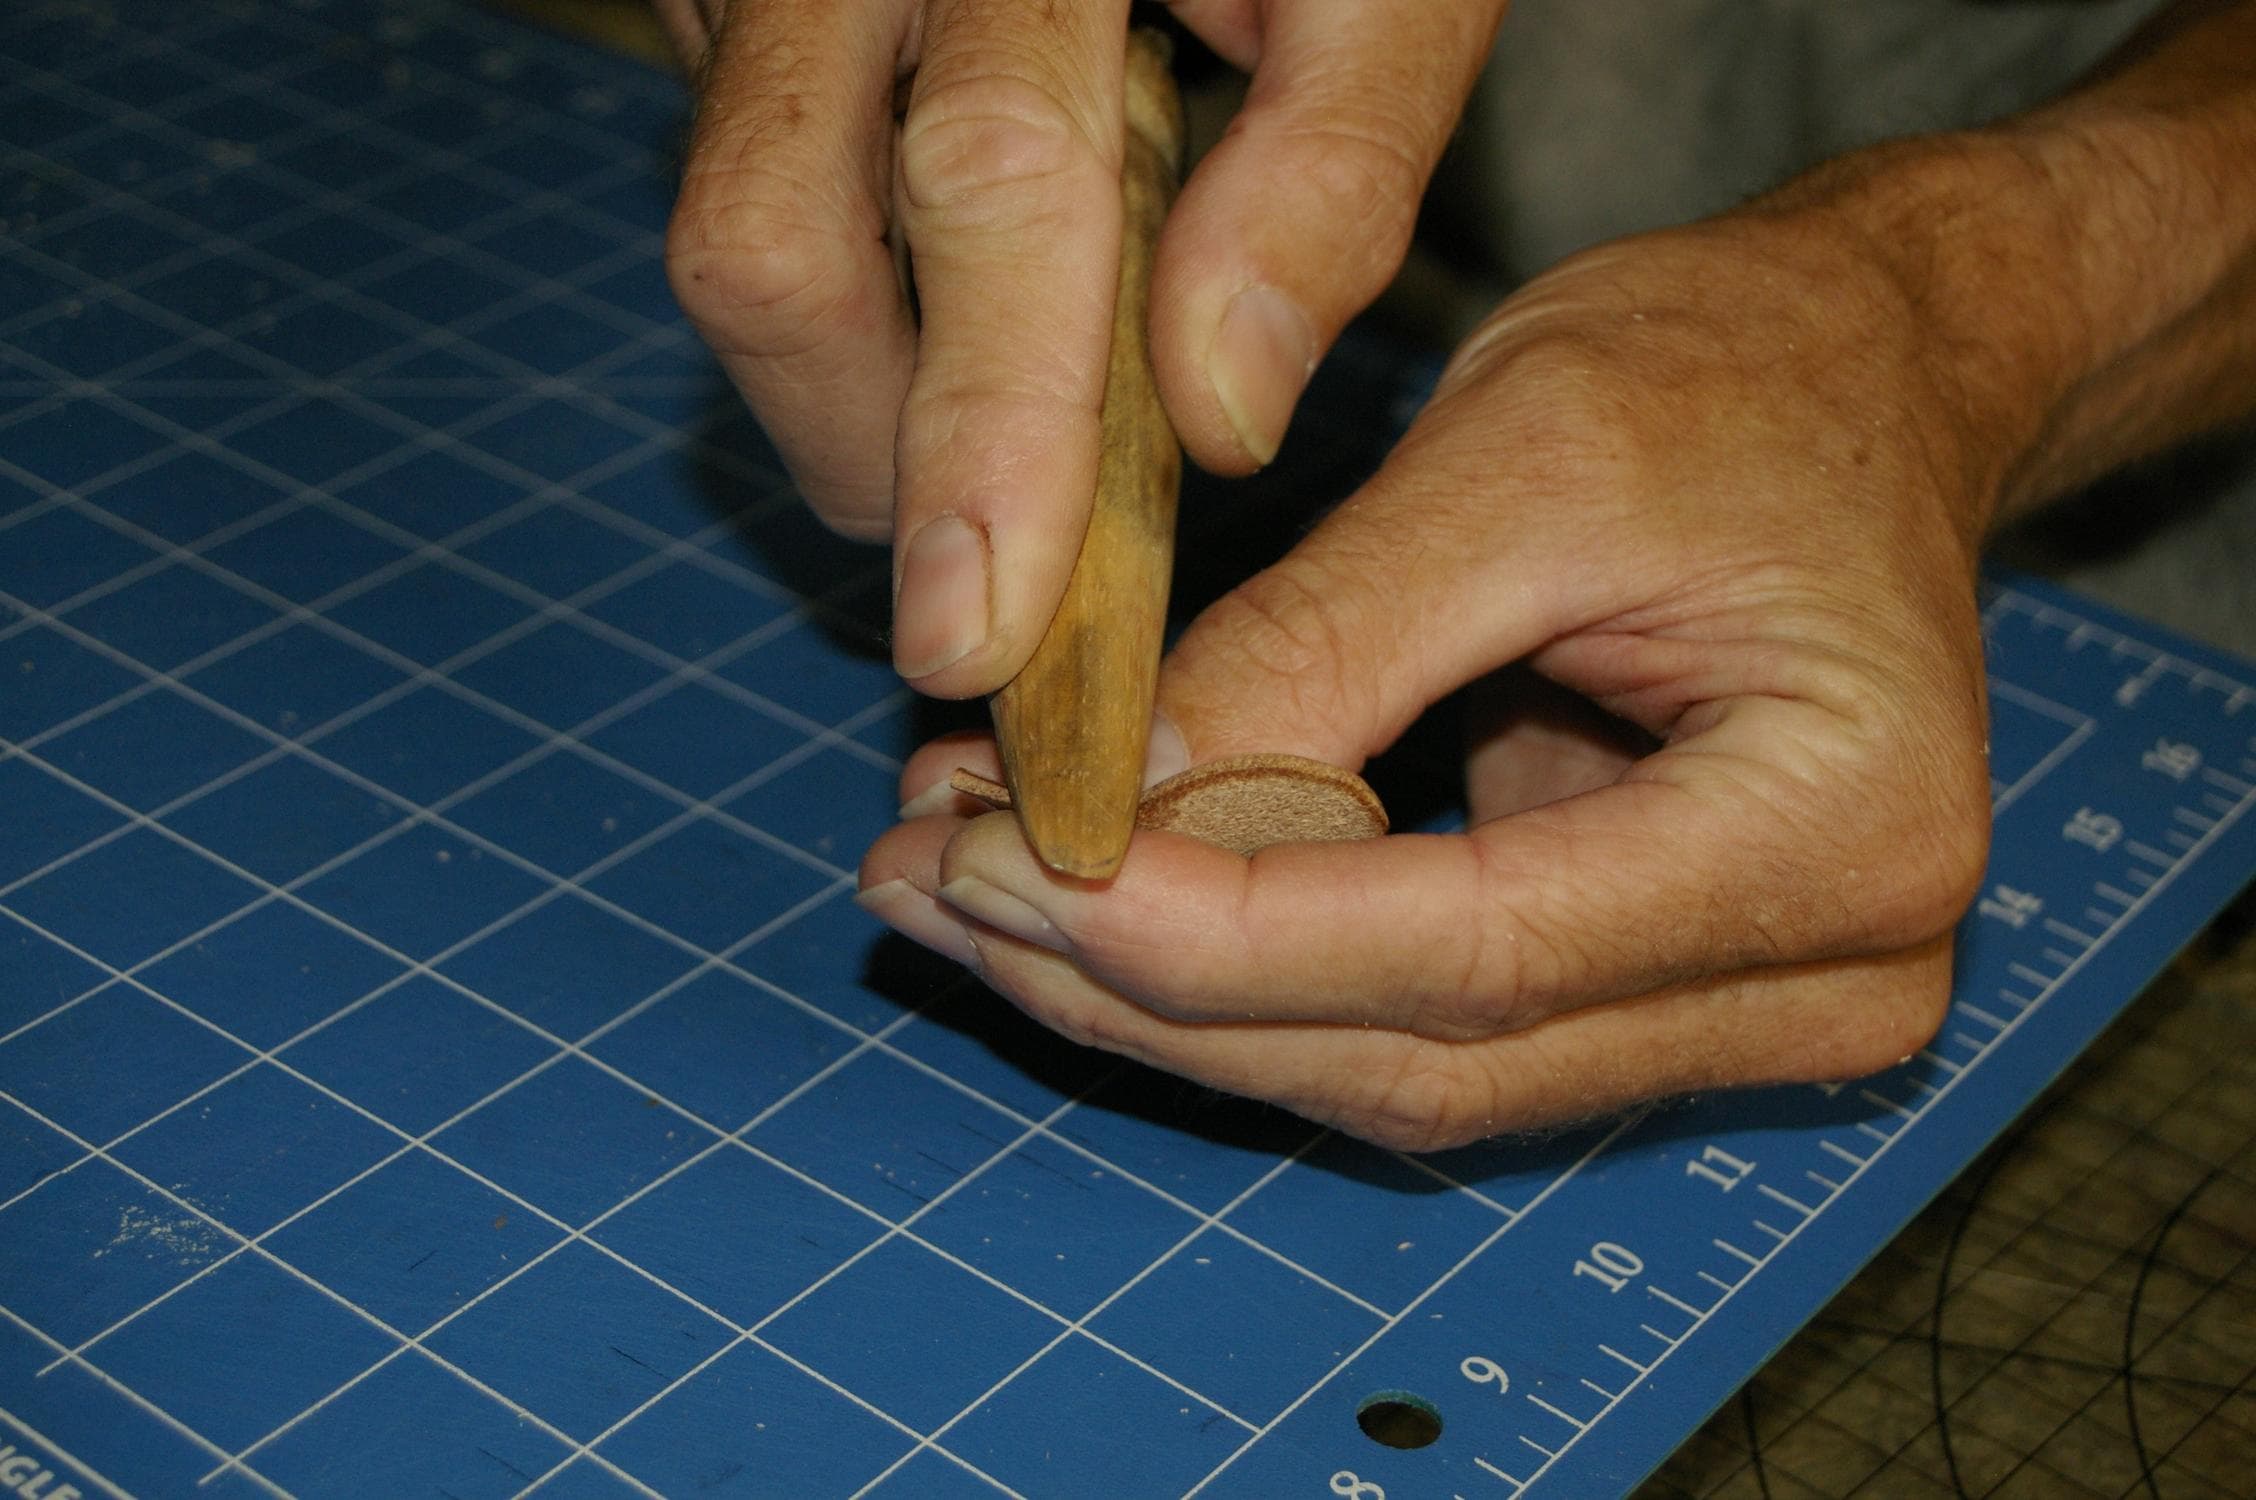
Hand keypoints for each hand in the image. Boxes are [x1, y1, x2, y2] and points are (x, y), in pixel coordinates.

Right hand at [658, 0, 1505, 693]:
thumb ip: (1325, 167)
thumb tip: (1213, 417)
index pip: (990, 177)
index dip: (985, 421)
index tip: (981, 629)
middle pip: (769, 237)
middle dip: (877, 448)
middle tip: (981, 589)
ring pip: (733, 243)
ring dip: (856, 394)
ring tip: (1002, 418)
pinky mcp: (725, 18)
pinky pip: (741, 199)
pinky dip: (851, 312)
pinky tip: (964, 312)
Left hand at [857, 210, 2001, 1149]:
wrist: (1858, 385)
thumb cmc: (1737, 377)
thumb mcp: (1523, 453)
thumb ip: (1326, 643)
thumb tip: (1114, 800)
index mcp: (1842, 835)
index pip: (1480, 950)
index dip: (1217, 931)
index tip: (1001, 855)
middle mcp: (1820, 977)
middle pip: (1420, 1056)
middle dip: (1145, 986)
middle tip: (929, 878)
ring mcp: (1734, 1010)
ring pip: (1389, 1069)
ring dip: (1155, 995)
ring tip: (955, 880)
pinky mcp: (1639, 991)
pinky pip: (1401, 1022)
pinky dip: (1231, 966)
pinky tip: (1071, 891)